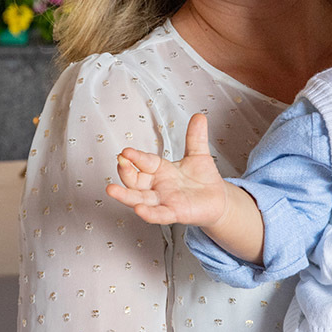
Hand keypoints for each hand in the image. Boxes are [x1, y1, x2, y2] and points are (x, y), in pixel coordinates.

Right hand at [106, 113, 226, 226]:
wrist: (218, 199)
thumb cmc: (203, 179)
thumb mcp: (198, 154)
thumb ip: (195, 137)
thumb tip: (199, 116)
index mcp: (160, 170)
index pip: (143, 161)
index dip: (135, 156)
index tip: (125, 151)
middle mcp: (157, 186)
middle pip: (134, 180)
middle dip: (125, 172)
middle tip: (120, 162)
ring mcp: (163, 201)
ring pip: (139, 199)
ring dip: (125, 196)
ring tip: (112, 190)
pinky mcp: (174, 213)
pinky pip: (159, 215)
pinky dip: (149, 213)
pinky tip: (140, 210)